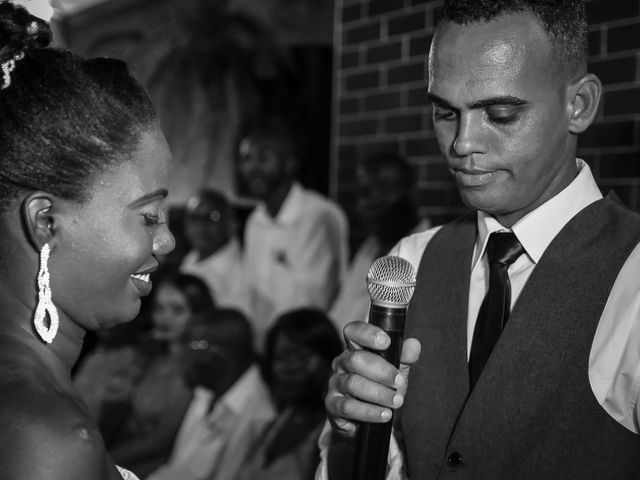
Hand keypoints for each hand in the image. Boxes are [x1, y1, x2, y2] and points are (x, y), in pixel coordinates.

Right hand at [325, 321, 420, 437]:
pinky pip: (348, 407)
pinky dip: (369, 411)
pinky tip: (384, 414)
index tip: (386, 341)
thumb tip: (414, 345)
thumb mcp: (395, 370)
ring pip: (353, 383)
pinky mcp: (332, 406)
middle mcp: (341, 363)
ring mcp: (334, 384)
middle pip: (356, 359)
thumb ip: (404, 357)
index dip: (367, 333)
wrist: (367, 419)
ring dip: (378, 393)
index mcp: (354, 349)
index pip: (353, 332)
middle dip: (381, 371)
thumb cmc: (379, 387)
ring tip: (396, 401)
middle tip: (398, 381)